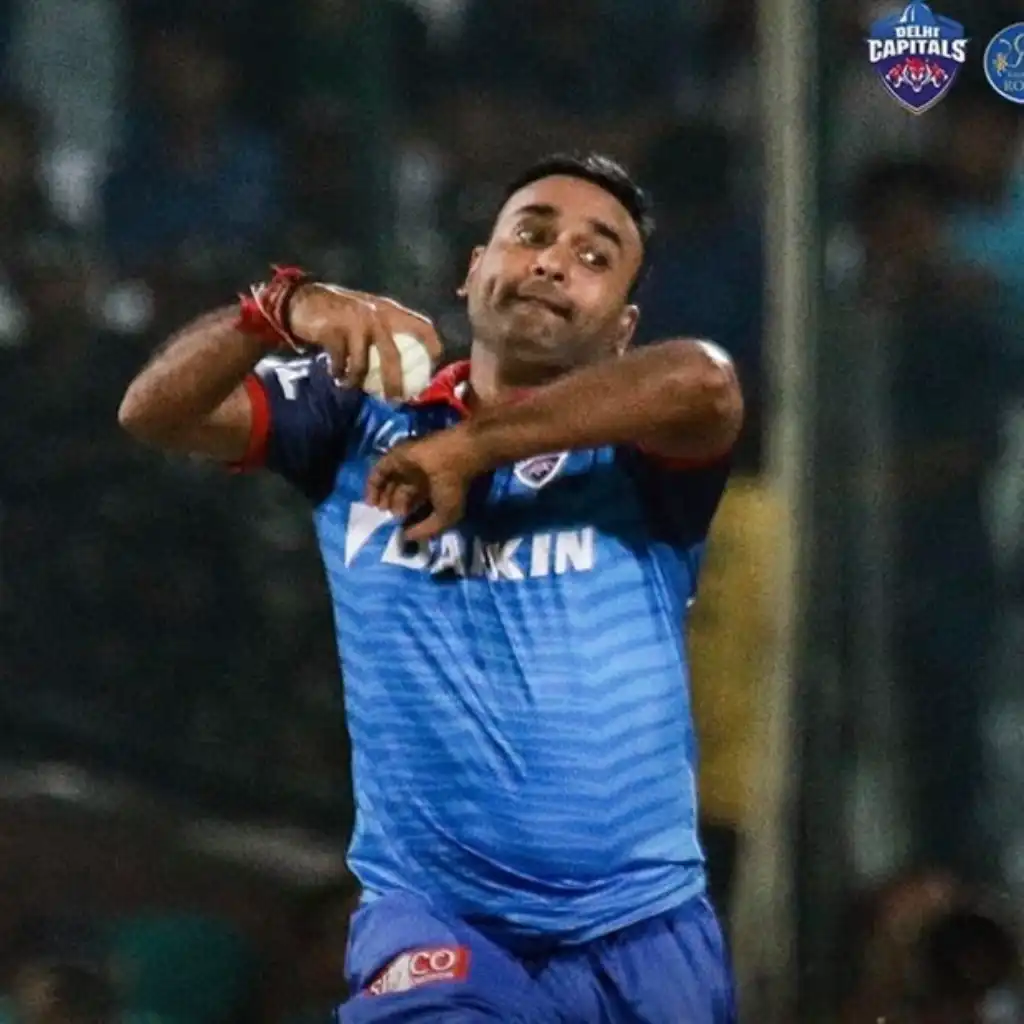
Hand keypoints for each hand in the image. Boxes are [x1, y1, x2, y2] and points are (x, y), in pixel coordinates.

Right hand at [289, 283, 442, 397]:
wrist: (302, 301)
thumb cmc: (340, 313)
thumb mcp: (367, 313)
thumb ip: (385, 330)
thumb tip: (406, 362)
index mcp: (389, 310)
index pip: (422, 326)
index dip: (432, 346)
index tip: (433, 367)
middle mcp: (375, 315)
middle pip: (392, 356)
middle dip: (395, 383)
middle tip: (395, 400)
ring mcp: (354, 322)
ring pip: (362, 365)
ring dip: (355, 380)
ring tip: (350, 386)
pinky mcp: (334, 331)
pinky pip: (341, 363)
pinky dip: (338, 373)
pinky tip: (335, 375)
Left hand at [365, 427, 487, 541]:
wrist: (451, 459)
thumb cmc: (451, 488)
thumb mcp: (444, 518)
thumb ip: (425, 531)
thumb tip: (406, 537)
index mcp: (431, 488)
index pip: (414, 502)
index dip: (405, 515)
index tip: (398, 527)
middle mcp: (417, 477)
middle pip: (398, 493)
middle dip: (391, 507)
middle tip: (385, 519)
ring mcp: (404, 466)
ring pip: (388, 483)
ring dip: (381, 498)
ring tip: (377, 512)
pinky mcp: (394, 457)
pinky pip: (378, 472)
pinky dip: (372, 486)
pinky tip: (370, 501)